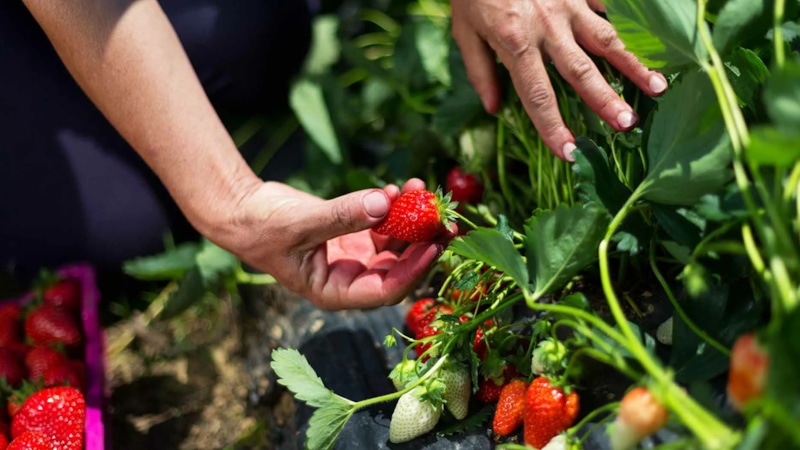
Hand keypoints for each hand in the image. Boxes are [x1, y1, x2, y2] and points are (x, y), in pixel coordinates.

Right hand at [213, 178, 451, 309]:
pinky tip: (398, 187)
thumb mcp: (302, 222)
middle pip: (399, 268)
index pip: (385, 290)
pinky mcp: (354, 235)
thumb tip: (385, 203)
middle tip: (445, 219)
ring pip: (395, 244)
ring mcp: (354, 256)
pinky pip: (384, 225)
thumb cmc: (262, 226)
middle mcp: (350, 278)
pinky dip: (394, 207)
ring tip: (419, 189)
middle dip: (422, 243)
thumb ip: (343, 214)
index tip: (434, 246)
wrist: (243, 210)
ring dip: (411, 219)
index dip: (413, 271)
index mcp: (335, 291)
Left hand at [451, 0, 667, 160]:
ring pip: (607, 39)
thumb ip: (480, 70)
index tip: (570, 153)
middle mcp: (546, 26)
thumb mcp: (464, 30)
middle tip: (628, 125)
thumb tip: (493, 109)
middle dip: (606, 100)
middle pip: (581, 71)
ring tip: (659, 88)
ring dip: (634, 65)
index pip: (537, 95)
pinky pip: (609, 9)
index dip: (553, 127)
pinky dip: (630, 30)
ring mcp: (568, 5)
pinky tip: (654, 48)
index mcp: (515, 42)